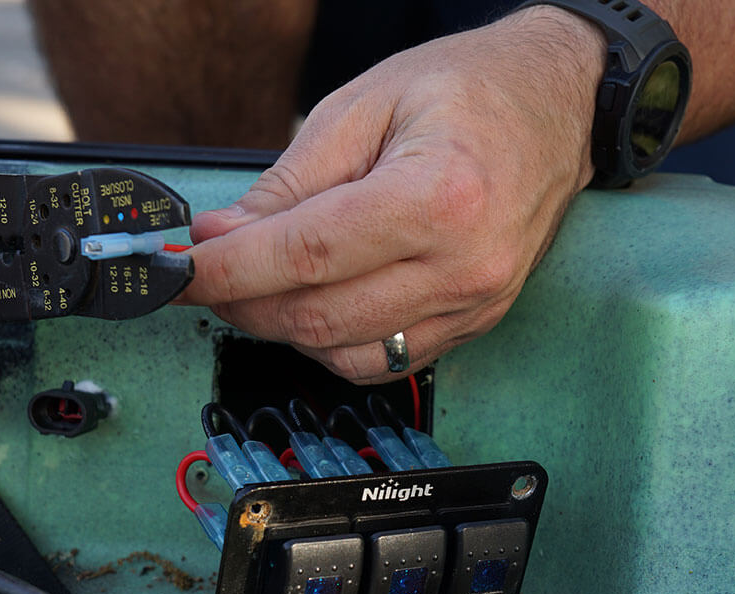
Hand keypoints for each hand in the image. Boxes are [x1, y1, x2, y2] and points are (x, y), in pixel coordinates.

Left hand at [183, 6, 604, 382]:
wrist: (556, 106)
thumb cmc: (467, 90)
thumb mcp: (362, 106)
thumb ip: (287, 182)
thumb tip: (220, 239)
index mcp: (438, 198)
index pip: (306, 256)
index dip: (228, 270)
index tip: (177, 270)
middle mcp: (463, 265)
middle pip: (318, 315)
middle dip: (242, 302)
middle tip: (205, 273)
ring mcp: (474, 304)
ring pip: (344, 353)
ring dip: (280, 329)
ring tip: (254, 285)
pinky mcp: (474, 324)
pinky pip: (381, 361)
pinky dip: (330, 344)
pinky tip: (310, 306)